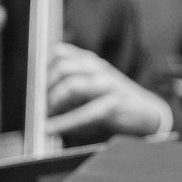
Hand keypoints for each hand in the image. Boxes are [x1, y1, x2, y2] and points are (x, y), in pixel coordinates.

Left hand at [45, 42, 174, 138]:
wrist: (148, 113)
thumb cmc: (113, 103)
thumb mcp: (91, 87)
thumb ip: (69, 86)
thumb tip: (38, 99)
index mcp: (91, 62)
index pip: (60, 52)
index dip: (42, 68)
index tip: (33, 85)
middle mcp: (99, 68)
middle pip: (62, 67)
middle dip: (44, 88)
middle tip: (37, 106)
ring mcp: (108, 84)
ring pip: (71, 86)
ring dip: (52, 103)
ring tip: (44, 118)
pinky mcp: (114, 104)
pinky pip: (84, 112)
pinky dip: (63, 123)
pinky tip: (51, 129)